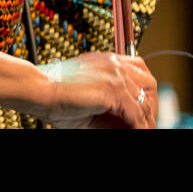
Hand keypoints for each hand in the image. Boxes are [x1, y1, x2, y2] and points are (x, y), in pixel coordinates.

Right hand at [31, 52, 157, 128]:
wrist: (41, 89)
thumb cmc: (56, 92)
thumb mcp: (89, 93)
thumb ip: (108, 100)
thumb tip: (127, 119)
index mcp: (106, 60)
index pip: (139, 68)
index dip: (146, 89)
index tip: (144, 107)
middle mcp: (113, 64)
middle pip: (149, 81)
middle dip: (152, 103)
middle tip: (146, 121)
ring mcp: (115, 75)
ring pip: (145, 100)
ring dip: (146, 119)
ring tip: (143, 131)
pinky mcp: (113, 90)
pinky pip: (136, 113)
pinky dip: (139, 126)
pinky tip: (136, 131)